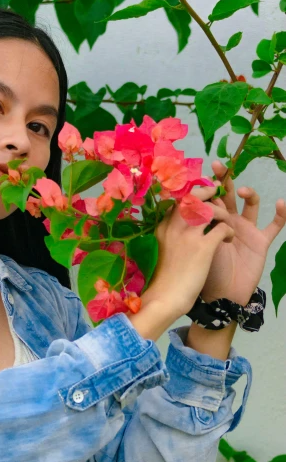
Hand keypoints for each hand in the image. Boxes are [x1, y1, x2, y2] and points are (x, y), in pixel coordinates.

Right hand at [143, 186, 236, 317]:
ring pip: (210, 209)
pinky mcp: (203, 248)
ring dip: (222, 214)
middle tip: (217, 193)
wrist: (165, 298)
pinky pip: (222, 228)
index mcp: (163, 227)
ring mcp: (189, 235)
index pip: (178, 201)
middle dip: (207, 192)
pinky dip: (228, 231)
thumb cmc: (163, 278)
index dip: (192, 195)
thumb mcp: (160, 249)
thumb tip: (180, 226)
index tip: (201, 197)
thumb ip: (169, 234)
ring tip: (225, 224)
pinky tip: (228, 240)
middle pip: (193, 197)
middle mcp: (174, 226)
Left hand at [199, 159, 285, 305]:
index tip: (199, 173)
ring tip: (243, 191)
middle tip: (218, 165)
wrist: (220, 296)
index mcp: (210, 222)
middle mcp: (229, 220)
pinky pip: (275, 225)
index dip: (205, 185)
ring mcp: (246, 229)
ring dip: (249, 194)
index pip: (208, 198)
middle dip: (223, 180)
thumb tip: (185, 203)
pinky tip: (281, 203)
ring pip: (251, 204)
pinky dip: (282, 214)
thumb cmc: (203, 272)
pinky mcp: (261, 241)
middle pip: (227, 195)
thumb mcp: (197, 245)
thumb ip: (195, 225)